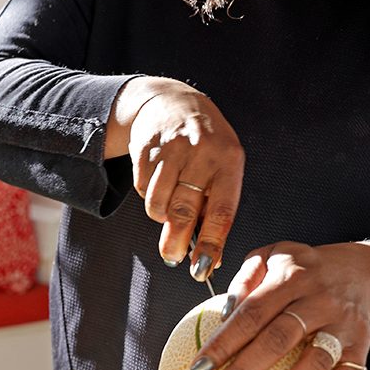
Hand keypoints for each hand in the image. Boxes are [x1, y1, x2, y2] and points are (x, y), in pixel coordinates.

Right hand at [105, 77, 243, 275]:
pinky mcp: (145, 147)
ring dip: (160, 215)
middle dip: (175, 241)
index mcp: (228, 161)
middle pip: (183, 210)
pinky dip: (147, 195)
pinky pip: (141, 188)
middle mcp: (201, 153)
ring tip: (167, 207)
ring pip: (157, 203)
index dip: (211, 244)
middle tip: (172, 257)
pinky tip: (157, 181)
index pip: (221, 211)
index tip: (202, 268)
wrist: (172, 101)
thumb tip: (210, 258)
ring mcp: (171, 148)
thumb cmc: (205, 144)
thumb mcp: (222, 168)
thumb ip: (216, 208)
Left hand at [189, 241, 369, 369]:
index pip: (251, 312)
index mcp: (290, 277)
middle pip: (279, 339)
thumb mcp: (272, 256)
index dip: (223, 342)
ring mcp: (342, 324)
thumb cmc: (303, 271)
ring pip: (315, 362)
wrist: (362, 271)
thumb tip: (223, 314)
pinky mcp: (361, 345)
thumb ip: (245, 279)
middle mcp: (318, 300)